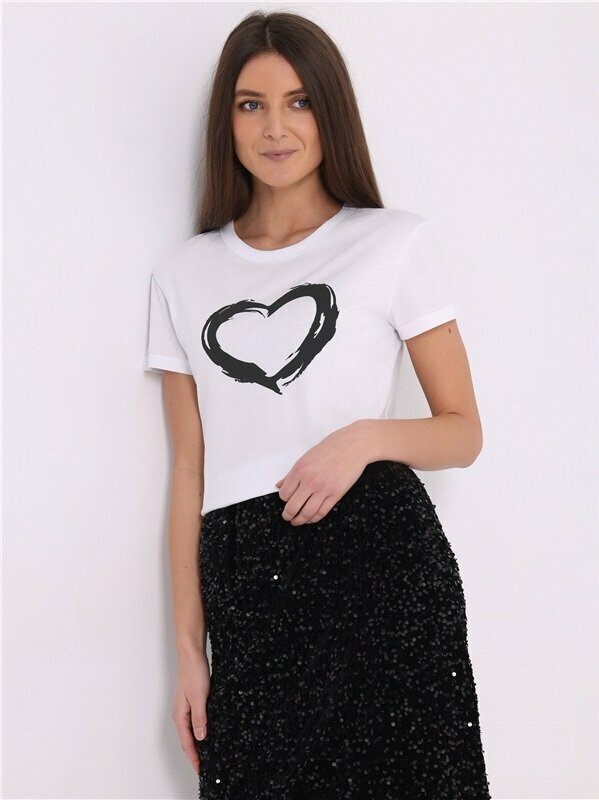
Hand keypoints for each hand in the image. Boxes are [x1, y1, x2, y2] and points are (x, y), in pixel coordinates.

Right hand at [171, 650, 209, 775]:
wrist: (192, 654)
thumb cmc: (193, 672)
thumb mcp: (200, 697)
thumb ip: (200, 718)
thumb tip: (200, 738)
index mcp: (180, 716)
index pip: (187, 743)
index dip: (194, 759)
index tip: (200, 771)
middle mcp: (180, 714)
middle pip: (187, 741)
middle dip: (194, 756)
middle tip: (204, 768)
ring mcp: (185, 708)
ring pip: (191, 732)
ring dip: (197, 745)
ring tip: (206, 756)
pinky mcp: (191, 702)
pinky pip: (194, 723)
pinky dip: (199, 732)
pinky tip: (206, 734)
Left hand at [274, 421, 369, 524]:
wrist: (353, 445)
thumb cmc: (330, 448)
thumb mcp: (306, 458)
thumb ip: (292, 474)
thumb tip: (279, 485)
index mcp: (300, 469)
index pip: (284, 493)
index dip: (283, 500)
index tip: (286, 501)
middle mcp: (310, 480)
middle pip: (292, 506)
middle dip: (288, 515)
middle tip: (287, 517)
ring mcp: (323, 488)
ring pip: (307, 513)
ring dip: (299, 520)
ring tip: (297, 521)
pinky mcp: (336, 494)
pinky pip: (322, 512)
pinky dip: (314, 518)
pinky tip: (311, 518)